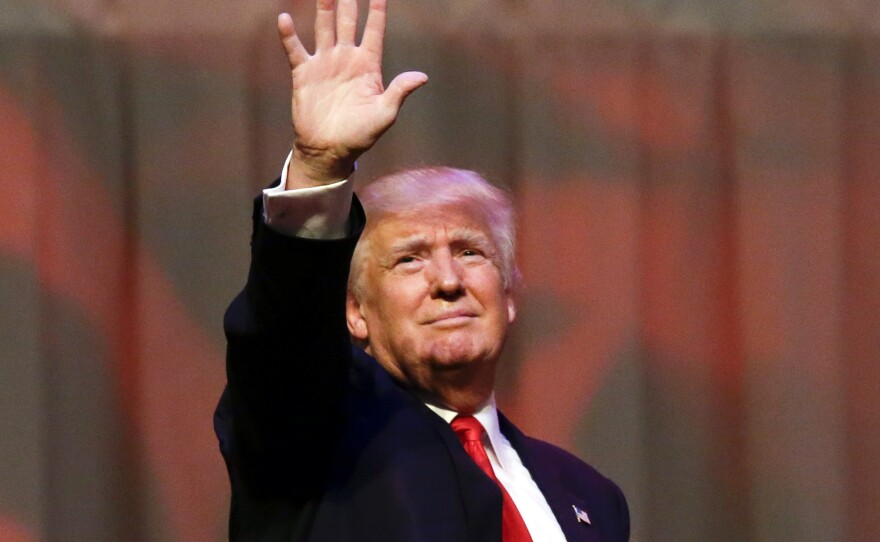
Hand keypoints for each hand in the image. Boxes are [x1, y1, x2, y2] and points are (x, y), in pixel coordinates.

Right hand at [279, 0, 427, 185]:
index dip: (377, 10)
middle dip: (348, 1)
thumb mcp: (385, 114)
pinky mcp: (304, 74)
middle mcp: (346, 59)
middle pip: (348, 21)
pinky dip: (289, 35)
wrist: (330, 150)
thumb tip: (422, 76)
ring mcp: (324, 64)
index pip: (375, 30)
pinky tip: (284, 18)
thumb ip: (399, 92)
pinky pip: (296, 49)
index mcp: (368, 65)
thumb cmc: (361, 135)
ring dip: (324, 8)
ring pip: (324, 28)